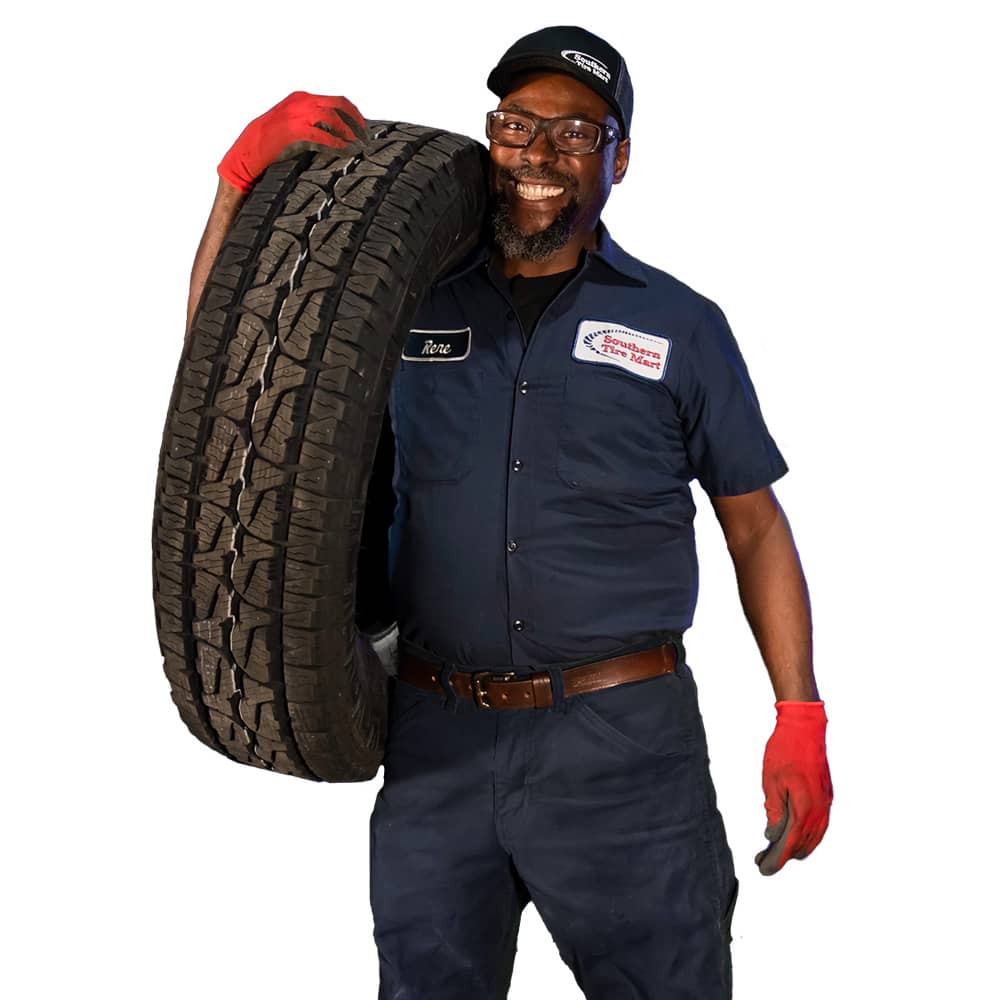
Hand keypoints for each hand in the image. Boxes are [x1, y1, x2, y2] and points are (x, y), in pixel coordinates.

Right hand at [217, 91, 365, 192]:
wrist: (247, 154)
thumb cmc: (271, 144)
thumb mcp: (294, 126)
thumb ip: (314, 124)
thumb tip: (340, 136)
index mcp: (301, 98)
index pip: (337, 100)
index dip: (355, 114)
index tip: (366, 130)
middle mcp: (300, 102)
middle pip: (340, 105)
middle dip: (358, 122)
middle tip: (368, 140)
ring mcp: (296, 115)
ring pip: (334, 118)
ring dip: (351, 133)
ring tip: (361, 148)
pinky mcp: (293, 132)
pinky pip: (322, 136)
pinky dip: (338, 144)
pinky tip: (347, 153)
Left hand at [756, 700, 832, 874]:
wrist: (805, 728)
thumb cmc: (784, 751)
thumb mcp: (771, 781)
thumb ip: (774, 811)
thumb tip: (773, 835)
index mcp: (805, 807)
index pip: (790, 844)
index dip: (776, 860)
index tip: (763, 869)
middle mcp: (820, 810)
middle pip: (803, 846)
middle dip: (783, 856)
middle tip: (761, 858)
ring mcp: (826, 804)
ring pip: (814, 838)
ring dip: (796, 846)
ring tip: (773, 849)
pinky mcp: (826, 797)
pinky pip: (819, 825)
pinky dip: (806, 834)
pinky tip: (791, 832)